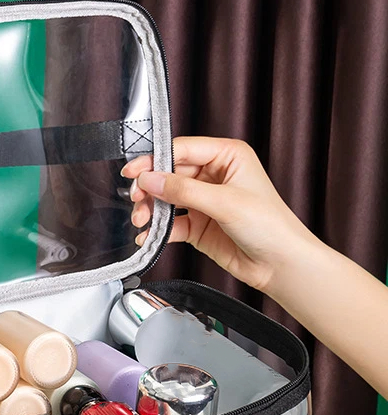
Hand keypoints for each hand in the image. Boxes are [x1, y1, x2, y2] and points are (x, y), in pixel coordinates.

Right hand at [123, 136, 321, 293]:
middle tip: (136, 198)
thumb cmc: (269, 226)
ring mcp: (204, 201)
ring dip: (151, 210)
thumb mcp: (225, 202)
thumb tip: (150, 179)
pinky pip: (171, 224)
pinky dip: (158, 231)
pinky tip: (148, 237)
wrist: (279, 264)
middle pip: (169, 174)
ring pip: (166, 199)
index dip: (155, 160)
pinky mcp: (198, 225)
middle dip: (150, 188)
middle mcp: (214, 176)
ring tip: (142, 220)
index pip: (182, 150)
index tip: (134, 172)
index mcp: (227, 157)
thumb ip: (184, 190)